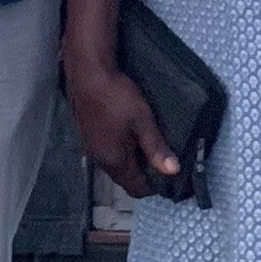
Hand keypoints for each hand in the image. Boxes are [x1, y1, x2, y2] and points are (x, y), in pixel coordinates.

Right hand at [65, 55, 178, 198]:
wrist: (87, 73)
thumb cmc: (117, 97)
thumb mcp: (142, 120)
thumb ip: (156, 148)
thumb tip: (173, 171)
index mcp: (114, 161)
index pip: (136, 188)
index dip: (154, 186)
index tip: (169, 174)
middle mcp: (100, 160)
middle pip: (125, 178)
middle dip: (143, 174)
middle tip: (162, 158)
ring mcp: (91, 147)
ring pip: (116, 165)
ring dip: (131, 161)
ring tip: (148, 146)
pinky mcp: (87, 134)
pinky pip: (108, 152)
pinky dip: (121, 151)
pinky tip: (129, 134)